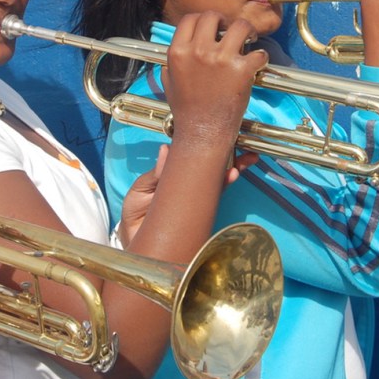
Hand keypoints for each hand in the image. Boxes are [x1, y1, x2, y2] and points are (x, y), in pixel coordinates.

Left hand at [118, 144, 257, 246]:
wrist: (135, 240)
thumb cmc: (136, 211)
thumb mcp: (141, 189)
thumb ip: (155, 174)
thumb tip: (165, 148)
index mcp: (175, 173)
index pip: (194, 157)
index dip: (208, 148)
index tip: (221, 138)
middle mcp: (189, 183)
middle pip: (212, 167)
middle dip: (230, 158)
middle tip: (244, 151)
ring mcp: (196, 198)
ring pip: (217, 180)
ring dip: (231, 170)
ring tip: (241, 164)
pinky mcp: (199, 213)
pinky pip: (214, 198)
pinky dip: (223, 185)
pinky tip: (231, 176)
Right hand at [160, 12, 266, 154]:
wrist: (202, 133)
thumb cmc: (187, 111)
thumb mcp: (170, 83)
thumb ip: (171, 64)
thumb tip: (175, 52)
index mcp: (178, 52)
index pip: (190, 19)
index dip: (202, 20)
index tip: (212, 27)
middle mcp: (198, 51)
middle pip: (212, 16)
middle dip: (224, 21)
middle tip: (231, 31)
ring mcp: (220, 59)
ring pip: (240, 26)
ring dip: (247, 31)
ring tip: (250, 39)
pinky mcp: (241, 70)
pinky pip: (258, 52)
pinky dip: (261, 57)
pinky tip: (258, 63)